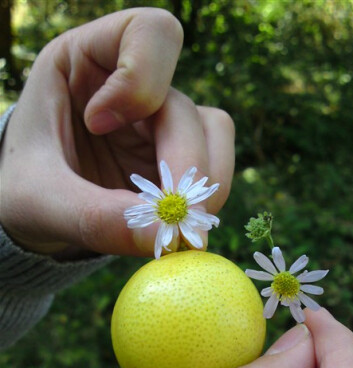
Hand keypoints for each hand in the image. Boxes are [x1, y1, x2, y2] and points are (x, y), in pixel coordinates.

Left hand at [0, 8, 233, 257]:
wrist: (36, 216)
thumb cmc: (25, 191)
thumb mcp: (39, 201)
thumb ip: (93, 217)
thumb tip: (164, 236)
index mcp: (87, 62)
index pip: (149, 34)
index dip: (139, 80)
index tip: (98, 126)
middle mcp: (133, 87)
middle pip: (186, 108)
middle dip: (182, 168)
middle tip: (169, 222)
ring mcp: (159, 125)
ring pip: (214, 136)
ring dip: (204, 186)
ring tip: (171, 228)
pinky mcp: (176, 160)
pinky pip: (215, 171)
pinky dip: (204, 201)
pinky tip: (172, 227)